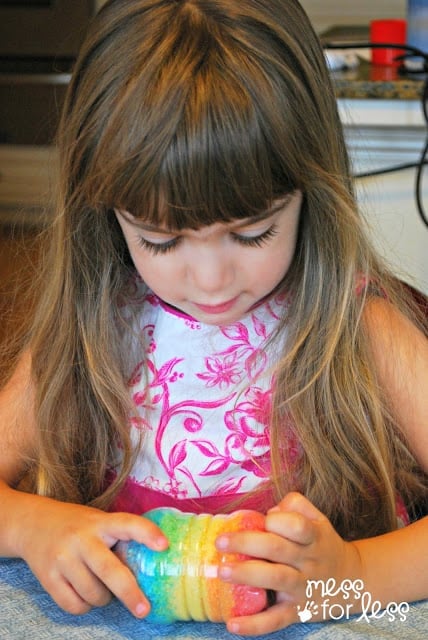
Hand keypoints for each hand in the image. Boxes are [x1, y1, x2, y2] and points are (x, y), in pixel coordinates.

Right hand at [16, 495, 167, 616]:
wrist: (32, 524)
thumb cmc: (76, 525)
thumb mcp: (97, 522)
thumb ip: (117, 538)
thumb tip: (148, 565)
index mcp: (99, 522)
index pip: (127, 524)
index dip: (147, 534)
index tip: (164, 546)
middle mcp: (81, 539)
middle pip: (109, 570)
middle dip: (130, 592)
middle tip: (144, 608)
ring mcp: (62, 559)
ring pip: (93, 593)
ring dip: (104, 598)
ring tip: (102, 587)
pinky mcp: (48, 578)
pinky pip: (74, 605)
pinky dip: (85, 606)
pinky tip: (84, 594)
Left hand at [215, 492, 361, 635]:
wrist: (352, 581)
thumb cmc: (322, 544)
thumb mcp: (318, 519)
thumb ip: (295, 506)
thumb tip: (269, 512)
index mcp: (313, 536)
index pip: (296, 525)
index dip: (276, 520)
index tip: (263, 520)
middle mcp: (309, 561)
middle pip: (277, 549)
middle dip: (246, 543)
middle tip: (220, 542)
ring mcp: (303, 588)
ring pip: (275, 579)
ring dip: (246, 575)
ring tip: (222, 572)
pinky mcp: (298, 612)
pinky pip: (276, 620)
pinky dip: (254, 625)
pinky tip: (233, 624)